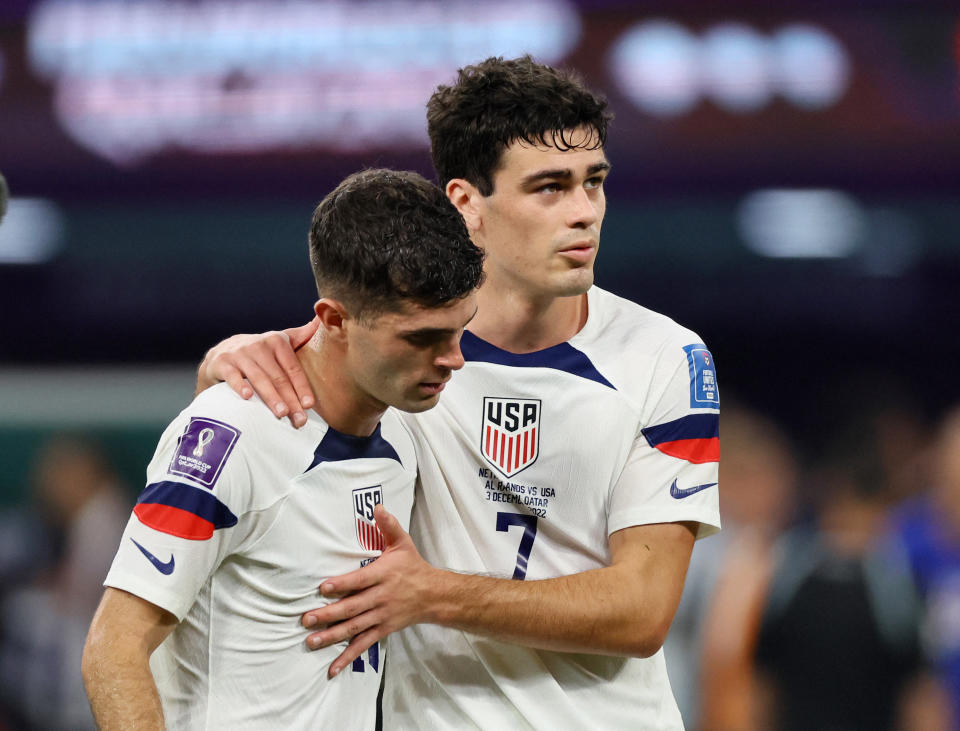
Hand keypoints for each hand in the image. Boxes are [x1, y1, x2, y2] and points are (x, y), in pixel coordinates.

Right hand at [195, 319, 318, 426]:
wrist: (221, 353)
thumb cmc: (259, 353)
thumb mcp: (279, 341)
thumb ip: (301, 335)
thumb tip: (322, 321)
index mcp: (277, 341)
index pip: (293, 368)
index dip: (302, 387)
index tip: (309, 405)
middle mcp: (259, 345)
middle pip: (278, 377)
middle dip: (290, 399)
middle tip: (299, 419)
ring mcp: (240, 354)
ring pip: (259, 378)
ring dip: (271, 397)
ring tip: (281, 413)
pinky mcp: (222, 363)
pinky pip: (233, 376)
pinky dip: (240, 386)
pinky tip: (248, 397)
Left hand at [301, 505, 438, 676]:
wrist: (435, 595)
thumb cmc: (414, 566)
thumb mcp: (403, 543)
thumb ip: (389, 526)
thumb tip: (377, 507)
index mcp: (383, 575)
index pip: (360, 580)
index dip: (342, 585)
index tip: (323, 588)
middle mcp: (381, 598)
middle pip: (352, 608)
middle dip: (328, 615)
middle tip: (306, 619)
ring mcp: (381, 616)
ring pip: (354, 628)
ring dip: (331, 636)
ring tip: (311, 641)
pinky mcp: (382, 630)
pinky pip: (363, 645)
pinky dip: (348, 657)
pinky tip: (332, 668)